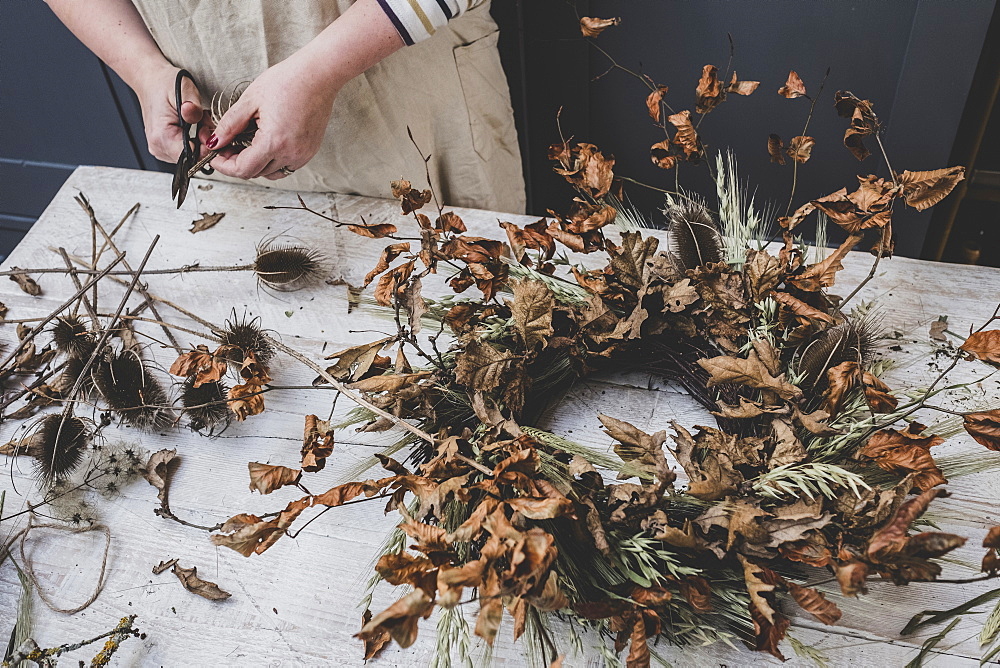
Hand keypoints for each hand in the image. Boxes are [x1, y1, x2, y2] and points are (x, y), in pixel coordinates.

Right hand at [134, 63, 212, 162]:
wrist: (149, 80)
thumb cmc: (163, 84)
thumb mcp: (184, 89)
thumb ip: (193, 106)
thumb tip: (194, 115)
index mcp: (162, 137)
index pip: (193, 157)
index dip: (207, 145)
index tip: (207, 127)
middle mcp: (158, 147)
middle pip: (194, 158)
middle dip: (204, 142)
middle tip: (202, 121)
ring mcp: (160, 149)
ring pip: (191, 155)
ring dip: (199, 141)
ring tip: (195, 121)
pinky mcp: (164, 148)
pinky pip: (185, 151)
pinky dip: (193, 140)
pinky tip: (190, 127)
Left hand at [207, 52, 339, 180]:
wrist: (319, 75)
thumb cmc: (288, 81)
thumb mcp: (251, 100)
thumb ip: (230, 125)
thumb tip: (215, 142)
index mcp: (274, 142)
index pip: (243, 169)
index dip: (224, 165)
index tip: (214, 156)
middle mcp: (291, 154)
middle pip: (256, 173)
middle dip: (236, 163)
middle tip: (225, 145)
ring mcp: (303, 155)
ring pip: (271, 173)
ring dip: (255, 164)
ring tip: (244, 144)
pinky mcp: (309, 151)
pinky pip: (286, 166)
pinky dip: (272, 161)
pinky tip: (265, 144)